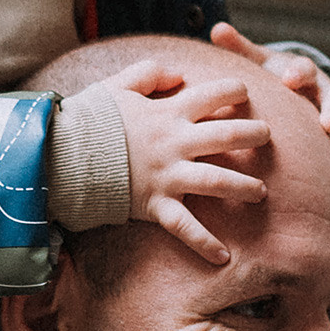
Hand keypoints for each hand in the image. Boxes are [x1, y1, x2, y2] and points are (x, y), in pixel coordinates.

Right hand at [104, 58, 270, 265]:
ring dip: (244, 187)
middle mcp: (174, 143)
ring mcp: (167, 175)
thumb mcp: (117, 86)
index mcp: (168, 112)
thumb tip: (178, 72)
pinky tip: (224, 257)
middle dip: (255, 135)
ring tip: (261, 192)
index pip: (213, 95)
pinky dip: (204, 244)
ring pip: (217, 180)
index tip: (244, 93)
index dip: (234, 91)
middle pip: (227, 136)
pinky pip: (185, 227)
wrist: (62, 156)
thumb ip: (149, 72)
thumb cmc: (89, 120)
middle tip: (267, 137)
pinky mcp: (155, 204)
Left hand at [210, 25, 329, 196]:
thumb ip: (240, 47)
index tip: (290, 81)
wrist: (298, 88)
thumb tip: (218, 28)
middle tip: (329, 125)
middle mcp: (325, 93)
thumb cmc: (273, 77)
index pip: (304, 69)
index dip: (299, 73)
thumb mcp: (259, 62)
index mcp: (303, 73)